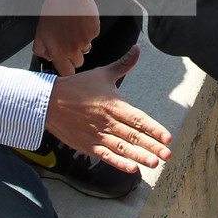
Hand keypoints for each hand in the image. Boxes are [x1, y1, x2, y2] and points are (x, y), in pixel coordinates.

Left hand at [33, 0, 100, 76]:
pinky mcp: (94, 31)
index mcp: (57, 51)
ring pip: (85, 49)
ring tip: (73, 28)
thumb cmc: (53, 11)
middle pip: (78, 62)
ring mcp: (84, 41)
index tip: (65, 64)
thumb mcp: (40, 31)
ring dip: (80, 42)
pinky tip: (80, 21)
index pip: (66, 73)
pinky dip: (87, 31)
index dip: (66, 69)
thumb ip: (41, 49)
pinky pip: (92, 37)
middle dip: (74, 55)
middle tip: (67, 41)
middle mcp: (72, 49)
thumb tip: (47, 58)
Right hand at [45, 46, 172, 172]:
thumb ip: (123, 64)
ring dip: (139, 156)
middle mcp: (108, 122)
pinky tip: (131, 168)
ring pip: (122, 148)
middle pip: (134, 136)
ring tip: (153, 163)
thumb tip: (137, 49)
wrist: (49, 102)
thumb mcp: (102, 74)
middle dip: (152, 146)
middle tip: (167, 155)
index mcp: (114, 105)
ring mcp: (98, 135)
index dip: (154, 129)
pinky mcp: (88, 146)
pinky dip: (118, 163)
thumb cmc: (77, 87)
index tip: (167, 137)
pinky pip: (106, 156)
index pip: (139, 119)